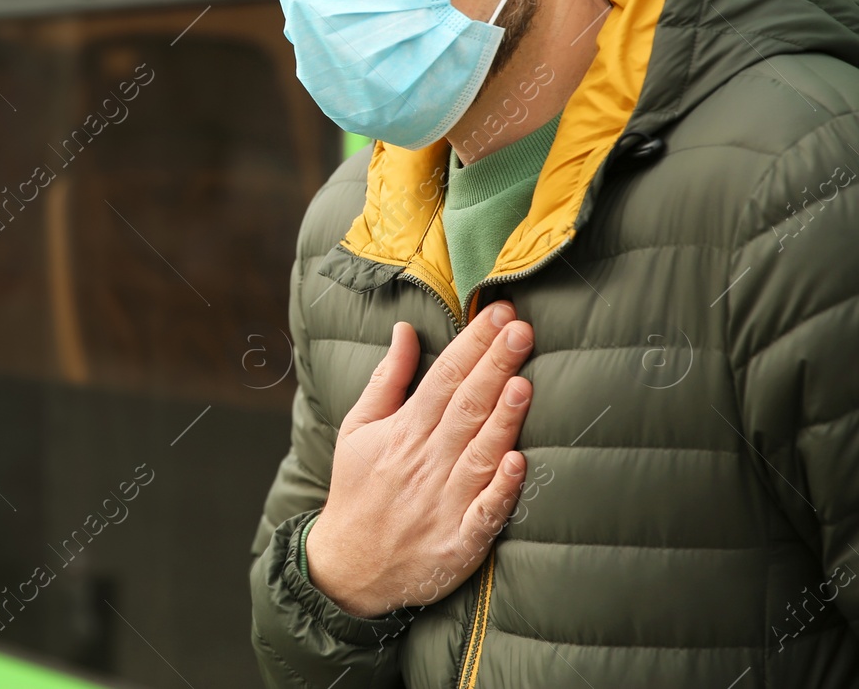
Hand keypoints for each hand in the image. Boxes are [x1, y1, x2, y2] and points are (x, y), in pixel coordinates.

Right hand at [305, 302, 533, 616]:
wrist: (350, 564)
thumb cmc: (358, 488)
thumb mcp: (359, 427)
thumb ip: (387, 378)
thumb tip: (405, 329)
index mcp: (404, 431)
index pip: (444, 377)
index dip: (473, 343)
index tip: (499, 312)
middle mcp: (426, 461)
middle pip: (466, 406)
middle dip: (494, 365)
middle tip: (521, 328)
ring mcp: (445, 501)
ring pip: (480, 453)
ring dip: (503, 419)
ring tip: (524, 382)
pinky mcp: (460, 540)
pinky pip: (485, 512)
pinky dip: (502, 489)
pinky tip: (519, 463)